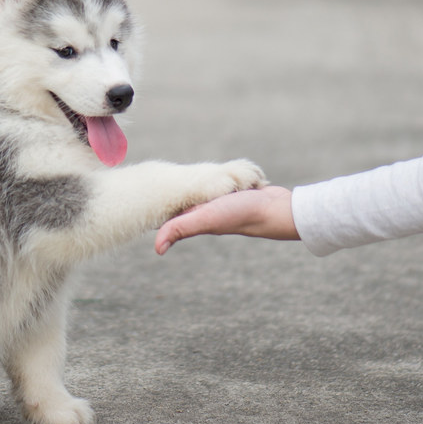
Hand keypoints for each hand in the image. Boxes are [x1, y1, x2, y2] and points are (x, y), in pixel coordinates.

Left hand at [155, 185, 298, 254]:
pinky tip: (219, 174)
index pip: (171, 209)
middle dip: (179, 187)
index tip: (145, 191)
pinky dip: (223, 175)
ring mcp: (225, 199)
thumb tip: (157, 249)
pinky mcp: (239, 190)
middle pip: (187, 196)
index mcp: (197, 215)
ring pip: (206, 187)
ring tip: (187, 177)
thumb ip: (180, 228)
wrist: (277, 209)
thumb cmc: (241, 214)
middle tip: (162, 174)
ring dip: (201, 179)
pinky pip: (225, 180)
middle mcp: (208, 209)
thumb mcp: (206, 219)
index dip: (159, 201)